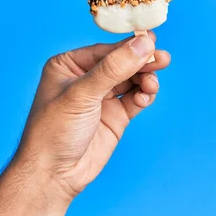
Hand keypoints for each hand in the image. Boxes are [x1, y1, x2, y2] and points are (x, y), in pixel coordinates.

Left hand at [15, 31, 170, 198]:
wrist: (53, 175)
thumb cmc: (54, 130)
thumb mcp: (82, 94)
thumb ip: (114, 68)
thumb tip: (143, 43)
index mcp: (68, 65)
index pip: (105, 50)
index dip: (129, 46)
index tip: (152, 40)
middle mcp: (85, 78)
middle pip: (121, 63)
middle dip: (142, 61)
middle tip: (162, 58)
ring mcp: (101, 98)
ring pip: (131, 80)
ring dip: (145, 79)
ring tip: (151, 85)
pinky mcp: (115, 116)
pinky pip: (135, 99)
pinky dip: (144, 96)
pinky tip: (146, 97)